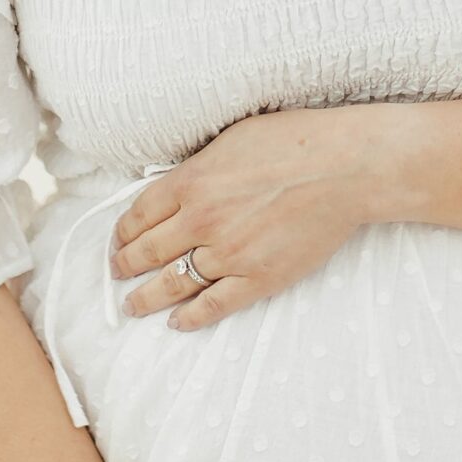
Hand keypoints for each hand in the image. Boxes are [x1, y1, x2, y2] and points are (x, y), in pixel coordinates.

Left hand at [109, 108, 383, 329]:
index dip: (123, 233)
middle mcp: (201, 220)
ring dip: (146, 298)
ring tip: (133, 306)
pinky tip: (178, 321)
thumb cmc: (294, 142)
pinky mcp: (257, 278)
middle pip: (147, 252)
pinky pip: (214, 305)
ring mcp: (228, 253)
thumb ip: (198, 168)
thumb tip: (176, 185)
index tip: (119, 241)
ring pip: (172, 284)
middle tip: (117, 273)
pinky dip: (191, 317)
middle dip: (125, 266)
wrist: (344, 169)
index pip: (139, 215)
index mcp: (191, 181)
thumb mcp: (230, 139)